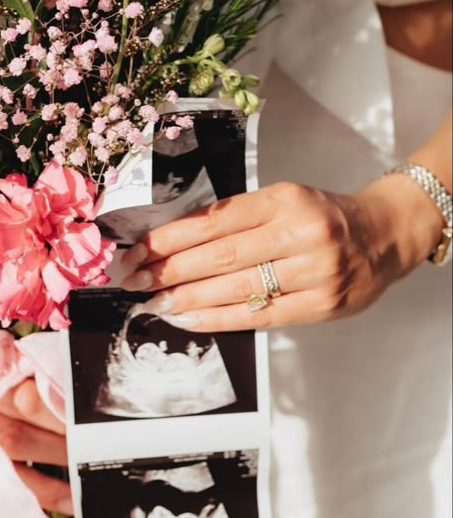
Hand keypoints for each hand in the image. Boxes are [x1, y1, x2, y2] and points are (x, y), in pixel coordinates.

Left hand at [119, 177, 443, 331]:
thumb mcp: (281, 199)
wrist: (384, 235)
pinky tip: (188, 318)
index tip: (137, 250)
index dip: (169, 238)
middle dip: (168, 269)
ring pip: (237, 288)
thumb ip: (236, 217)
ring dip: (187, 297)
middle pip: (220, 255)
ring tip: (153, 301)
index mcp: (283, 199)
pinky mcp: (324, 305)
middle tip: (132, 279)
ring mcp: (315, 271)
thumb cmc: (321, 215)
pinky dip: (219, 318)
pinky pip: (261, 315)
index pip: (214, 220)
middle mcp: (300, 232)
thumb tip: (174, 240)